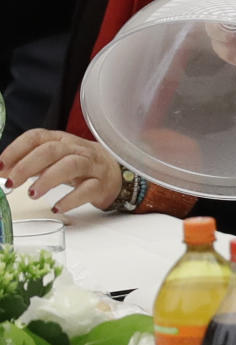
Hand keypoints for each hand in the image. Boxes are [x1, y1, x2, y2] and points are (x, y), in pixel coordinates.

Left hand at [0, 129, 121, 211]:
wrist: (116, 174)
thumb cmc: (80, 166)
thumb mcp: (55, 159)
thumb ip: (31, 163)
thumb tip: (4, 170)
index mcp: (62, 141)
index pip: (37, 137)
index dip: (17, 149)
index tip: (1, 165)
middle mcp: (77, 149)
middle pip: (52, 150)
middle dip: (28, 166)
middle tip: (11, 182)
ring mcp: (91, 166)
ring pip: (71, 165)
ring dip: (48, 179)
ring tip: (32, 194)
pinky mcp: (101, 184)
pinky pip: (87, 189)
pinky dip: (71, 199)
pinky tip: (57, 207)